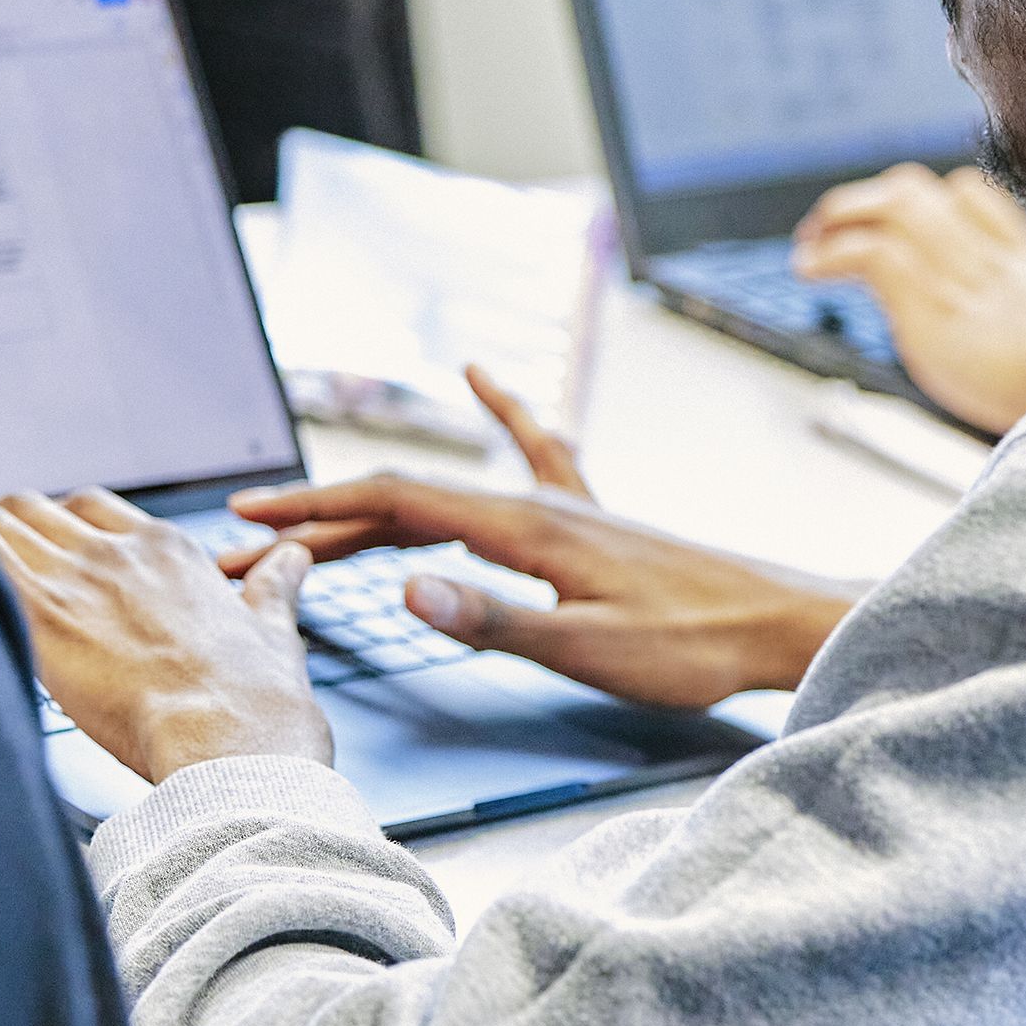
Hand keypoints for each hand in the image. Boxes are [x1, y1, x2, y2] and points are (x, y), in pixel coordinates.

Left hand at [0, 488, 330, 782]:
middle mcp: (120, 551)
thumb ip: (275, 585)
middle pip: (39, 508)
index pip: (95, 509)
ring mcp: (77, 577)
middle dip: (10, 526)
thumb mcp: (276, 628)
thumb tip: (293, 556)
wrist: (233, 740)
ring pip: (0, 521)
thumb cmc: (256, 702)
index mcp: (170, 550)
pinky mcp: (40, 614)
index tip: (44, 548)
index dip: (63, 526)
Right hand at [219, 368, 859, 709]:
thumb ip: (491, 618)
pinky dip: (501, 412)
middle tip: (250, 545)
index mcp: (525, 527)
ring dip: (376, 504)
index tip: (248, 523)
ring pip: (450, 492)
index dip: (315, 511)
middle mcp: (539, 502)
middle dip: (322, 519)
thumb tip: (401, 586)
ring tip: (314, 521)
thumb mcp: (583, 648)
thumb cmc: (692, 644)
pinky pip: (533, 450)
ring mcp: (566, 505)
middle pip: (406, 499)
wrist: (777, 623)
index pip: (394, 504)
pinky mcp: (592, 518)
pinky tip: (485, 377)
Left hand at [792, 167, 1025, 432]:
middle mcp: (986, 261)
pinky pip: (867, 253)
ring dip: (839, 221)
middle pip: (920, 192)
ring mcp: (957, 277)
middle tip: (840, 230)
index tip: (909, 223)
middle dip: (873, 203)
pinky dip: (829, 255)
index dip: (934, 203)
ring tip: (809, 247)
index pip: (973, 198)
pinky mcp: (930, 303)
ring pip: (888, 210)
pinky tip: (808, 270)